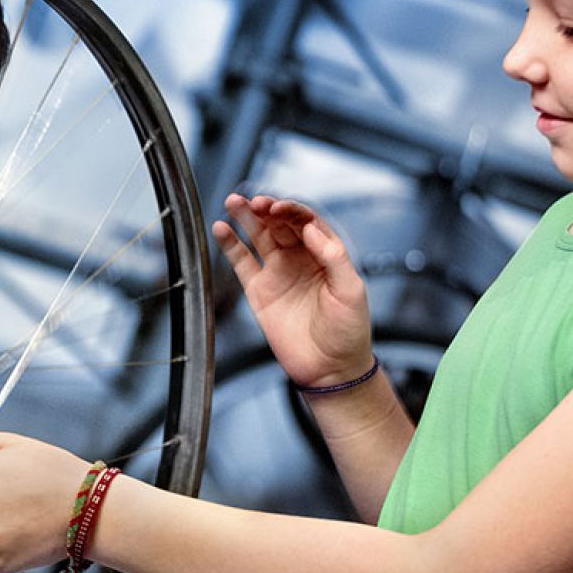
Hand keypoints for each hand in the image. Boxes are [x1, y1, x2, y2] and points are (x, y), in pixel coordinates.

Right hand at [212, 193, 372, 386]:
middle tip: (256, 203)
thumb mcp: (351, 291)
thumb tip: (312, 229)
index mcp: (325, 254)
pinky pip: (242, 262)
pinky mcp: (259, 291)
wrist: (330, 370)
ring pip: (258, 236)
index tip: (280, 209)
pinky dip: (230, 244)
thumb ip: (333, 257)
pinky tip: (222, 229)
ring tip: (234, 202)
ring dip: (246, 218)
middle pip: (279, 224)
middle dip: (267, 210)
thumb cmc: (348, 333)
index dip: (292, 211)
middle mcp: (300, 258)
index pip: (306, 221)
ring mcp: (278, 273)